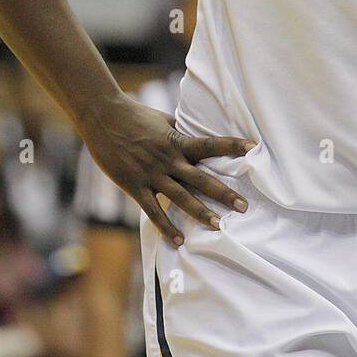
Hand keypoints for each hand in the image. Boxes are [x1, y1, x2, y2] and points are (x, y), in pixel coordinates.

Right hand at [78, 94, 252, 244]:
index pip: (210, 144)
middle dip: (224, 193)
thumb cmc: (134, 115)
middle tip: (244, 207)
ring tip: (219, 226)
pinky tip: (179, 241)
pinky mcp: (135, 186)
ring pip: (181, 197)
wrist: (103, 117)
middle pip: (201, 178)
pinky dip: (166, 227)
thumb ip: (180, 132)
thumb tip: (196, 133)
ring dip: (201, 213)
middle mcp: (168, 159)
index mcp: (177, 141)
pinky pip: (153, 211)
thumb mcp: (163, 120)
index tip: (254, 148)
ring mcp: (151, 174)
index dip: (232, 145)